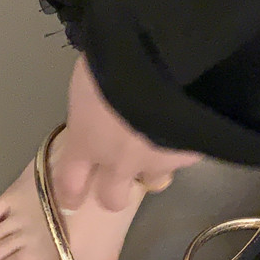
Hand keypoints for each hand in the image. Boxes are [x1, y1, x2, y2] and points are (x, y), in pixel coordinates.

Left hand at [53, 55, 201, 211]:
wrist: (164, 62)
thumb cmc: (113, 60)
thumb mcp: (89, 77)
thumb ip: (90, 105)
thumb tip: (95, 105)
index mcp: (87, 141)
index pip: (70, 183)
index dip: (70, 194)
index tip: (72, 198)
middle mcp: (119, 161)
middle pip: (113, 199)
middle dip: (114, 190)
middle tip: (119, 173)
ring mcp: (157, 162)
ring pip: (154, 182)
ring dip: (152, 167)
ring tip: (159, 145)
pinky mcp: (189, 153)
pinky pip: (184, 157)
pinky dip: (183, 145)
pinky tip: (186, 125)